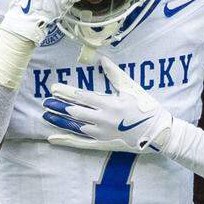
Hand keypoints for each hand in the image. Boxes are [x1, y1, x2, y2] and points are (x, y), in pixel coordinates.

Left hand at [42, 56, 172, 151]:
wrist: (159, 132)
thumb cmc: (146, 107)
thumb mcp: (131, 88)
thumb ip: (114, 74)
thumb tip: (102, 58)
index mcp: (109, 104)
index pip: (82, 97)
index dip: (66, 92)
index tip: (53, 88)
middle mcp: (102, 120)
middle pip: (75, 112)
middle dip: (59, 106)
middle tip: (45, 102)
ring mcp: (101, 134)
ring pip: (74, 127)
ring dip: (59, 121)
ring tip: (46, 115)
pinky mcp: (102, 144)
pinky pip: (80, 143)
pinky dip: (65, 141)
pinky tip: (52, 139)